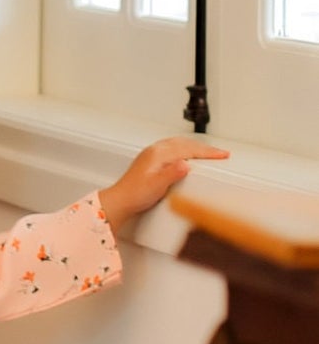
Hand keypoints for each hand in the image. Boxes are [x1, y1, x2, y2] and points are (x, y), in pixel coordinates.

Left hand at [98, 137, 228, 230]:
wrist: (121, 200)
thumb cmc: (136, 194)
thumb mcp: (158, 186)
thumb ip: (172, 174)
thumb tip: (185, 164)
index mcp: (158, 154)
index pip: (189, 149)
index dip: (207, 152)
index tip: (222, 154)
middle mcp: (155, 150)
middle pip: (185, 143)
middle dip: (204, 147)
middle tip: (220, 153)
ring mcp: (152, 154)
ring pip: (179, 144)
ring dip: (195, 146)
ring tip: (208, 152)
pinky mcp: (151, 160)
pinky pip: (173, 148)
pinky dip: (185, 149)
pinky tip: (187, 155)